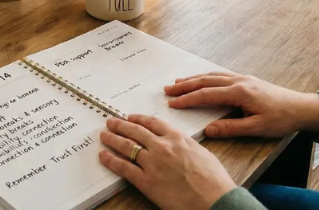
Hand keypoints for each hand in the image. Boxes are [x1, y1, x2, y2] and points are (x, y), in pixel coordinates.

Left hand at [100, 116, 234, 209]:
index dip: (139, 119)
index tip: (131, 117)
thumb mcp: (202, 153)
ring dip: (113, 139)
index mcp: (177, 138)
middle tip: (111, 122)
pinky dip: (111, 160)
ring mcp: (152, 163)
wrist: (214, 201)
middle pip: (136, 131)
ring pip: (127, 146)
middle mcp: (162, 147)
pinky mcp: (146, 182)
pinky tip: (104, 156)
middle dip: (121, 125)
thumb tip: (178, 143)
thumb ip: (186, 145)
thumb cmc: (214, 181)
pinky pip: (124, 168)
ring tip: (104, 135)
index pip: (153, 123)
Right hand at [165, 73, 318, 137]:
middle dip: (185, 86)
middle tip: (167, 90)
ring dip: (194, 79)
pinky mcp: (246, 79)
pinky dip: (206, 77)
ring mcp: (242, 78)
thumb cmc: (281, 119)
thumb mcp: (256, 128)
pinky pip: (220, 75)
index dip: (188, 99)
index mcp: (239, 92)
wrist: (302, 108)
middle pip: (205, 81)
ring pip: (212, 76)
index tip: (172, 103)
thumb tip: (208, 130)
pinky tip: (202, 79)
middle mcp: (238, 81)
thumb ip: (231, 128)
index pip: (207, 95)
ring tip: (178, 83)